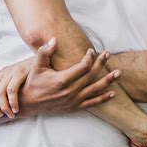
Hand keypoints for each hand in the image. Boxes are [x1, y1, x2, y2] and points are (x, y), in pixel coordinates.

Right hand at [0, 38, 118, 118]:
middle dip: (100, 64)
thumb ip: (44, 52)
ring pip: (95, 89)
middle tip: (108, 54)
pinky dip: (103, 98)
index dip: (89, 57)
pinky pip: (92, 103)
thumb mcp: (36, 66)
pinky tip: (112, 93)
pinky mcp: (74, 107)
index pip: (82, 67)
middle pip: (91, 76)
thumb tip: (53, 39)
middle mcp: (70, 91)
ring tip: (118, 73)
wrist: (29, 103)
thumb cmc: (33, 82)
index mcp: (62, 80)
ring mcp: (73, 100)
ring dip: (107, 81)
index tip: (91, 50)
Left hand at [0, 58, 32, 117]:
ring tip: (9, 114)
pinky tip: (16, 109)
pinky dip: (12, 101)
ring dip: (3, 106)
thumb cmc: (32, 75)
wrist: (46, 60)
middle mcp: (4, 72)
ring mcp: (12, 72)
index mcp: (0, 74)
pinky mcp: (21, 72)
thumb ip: (8, 87)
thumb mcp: (17, 79)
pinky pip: (11, 90)